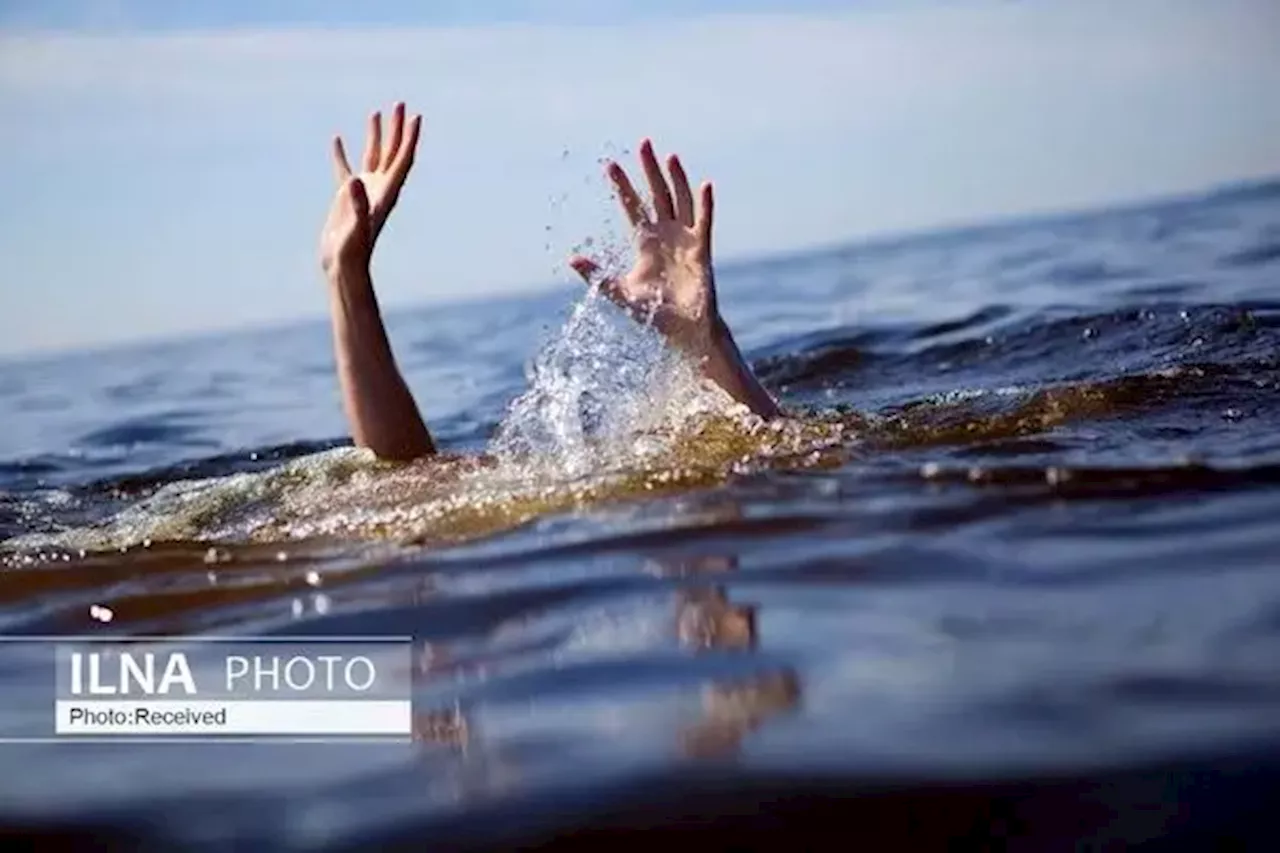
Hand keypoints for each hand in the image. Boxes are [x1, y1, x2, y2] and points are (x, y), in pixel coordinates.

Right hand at [320, 102, 422, 273]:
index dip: (410, 138)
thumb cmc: (353, 250)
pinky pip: (345, 168)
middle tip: (400, 104)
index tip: (415, 117)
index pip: (403, 160)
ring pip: (372, 156)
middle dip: (397, 129)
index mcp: (387, 193)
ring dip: (376, 135)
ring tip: (376, 112)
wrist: (343, 266)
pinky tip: (337, 138)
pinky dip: (342, 154)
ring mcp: (364, 191)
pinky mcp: (346, 196)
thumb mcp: (356, 226)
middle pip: (392, 152)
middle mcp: (379, 188)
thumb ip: (357, 203)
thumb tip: (355, 180)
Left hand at [569, 139, 717, 353]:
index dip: (622, 186)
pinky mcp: (702, 249)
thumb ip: (598, 276)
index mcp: (645, 242)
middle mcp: (666, 235)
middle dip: (649, 170)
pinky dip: (705, 204)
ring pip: (680, 201)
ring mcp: (685, 239)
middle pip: (657, 194)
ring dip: (676, 179)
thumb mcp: (620, 292)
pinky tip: (705, 185)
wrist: (683, 330)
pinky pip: (704, 222)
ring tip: (670, 156)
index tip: (610, 164)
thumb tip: (572, 259)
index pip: (632, 206)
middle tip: (643, 143)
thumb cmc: (654, 313)